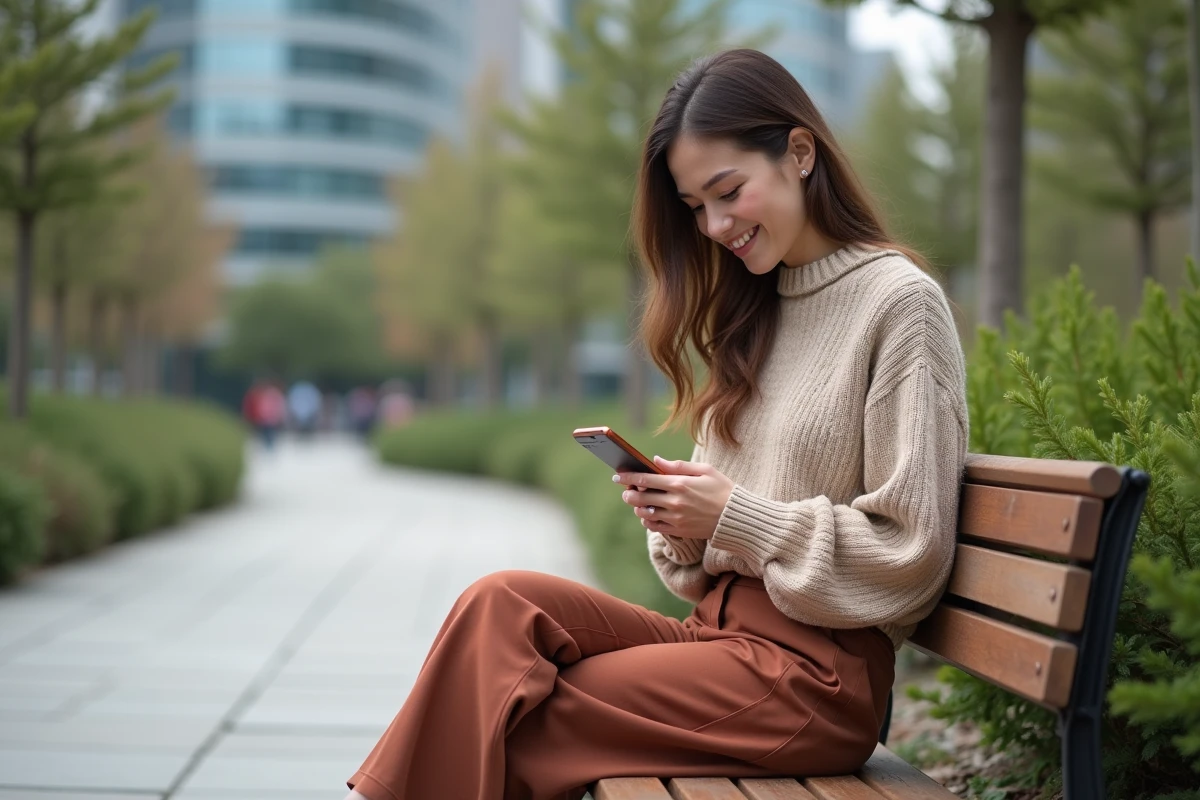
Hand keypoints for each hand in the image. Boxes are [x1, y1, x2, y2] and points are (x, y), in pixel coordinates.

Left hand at [615, 456, 733, 539]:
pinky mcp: (678, 530)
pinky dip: (647, 520)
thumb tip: (656, 460)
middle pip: (640, 498)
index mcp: (680, 483)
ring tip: (639, 502)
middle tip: (626, 491)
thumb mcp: (705, 470)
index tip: (618, 475)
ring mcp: (675, 518)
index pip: (645, 479)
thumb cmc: (722, 489)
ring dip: (637, 507)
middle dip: (628, 493)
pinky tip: (649, 514)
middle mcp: (675, 502)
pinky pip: (654, 526)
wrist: (735, 517)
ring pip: (644, 513)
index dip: (628, 477)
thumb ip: (679, 465)